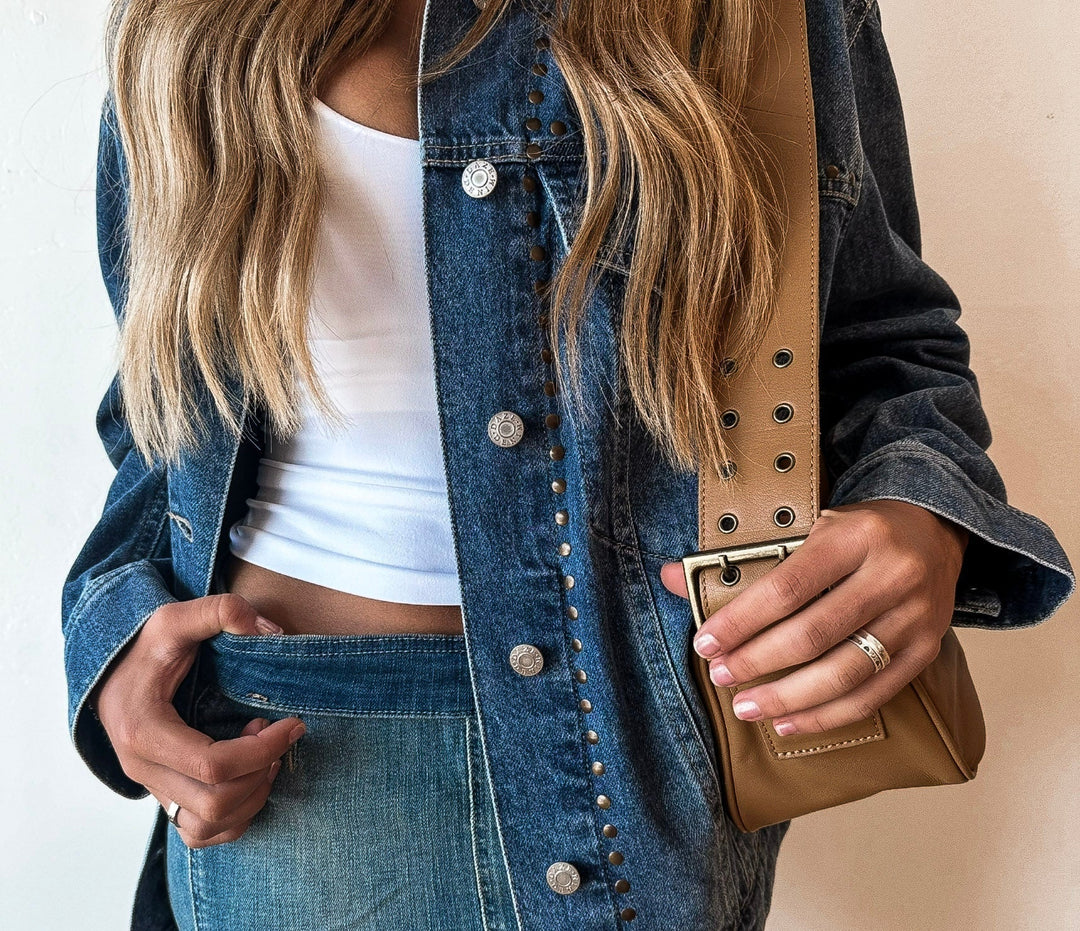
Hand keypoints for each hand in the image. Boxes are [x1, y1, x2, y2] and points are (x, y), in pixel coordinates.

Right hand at [91, 593, 305, 847]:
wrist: (111, 671)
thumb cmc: (144, 647)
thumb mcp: (175, 617)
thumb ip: (220, 612)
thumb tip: (269, 632)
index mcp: (144, 732)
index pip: (214, 766)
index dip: (264, 749)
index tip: (293, 723)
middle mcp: (142, 769)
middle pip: (215, 802)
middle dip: (261, 772)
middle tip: (279, 736)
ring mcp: (151, 788)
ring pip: (207, 826)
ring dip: (252, 796)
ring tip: (267, 757)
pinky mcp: (163, 797)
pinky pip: (199, 834)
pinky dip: (235, 817)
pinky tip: (250, 778)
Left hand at [660, 500, 968, 734]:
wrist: (935, 528)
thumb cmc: (857, 530)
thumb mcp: (807, 524)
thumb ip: (745, 556)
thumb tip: (670, 577)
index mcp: (854, 536)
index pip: (787, 587)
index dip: (742, 621)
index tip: (706, 643)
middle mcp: (891, 575)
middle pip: (813, 634)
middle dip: (758, 661)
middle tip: (722, 676)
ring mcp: (915, 616)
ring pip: (844, 672)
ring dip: (788, 697)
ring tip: (747, 706)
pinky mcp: (927, 650)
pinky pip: (873, 695)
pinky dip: (827, 715)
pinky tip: (789, 722)